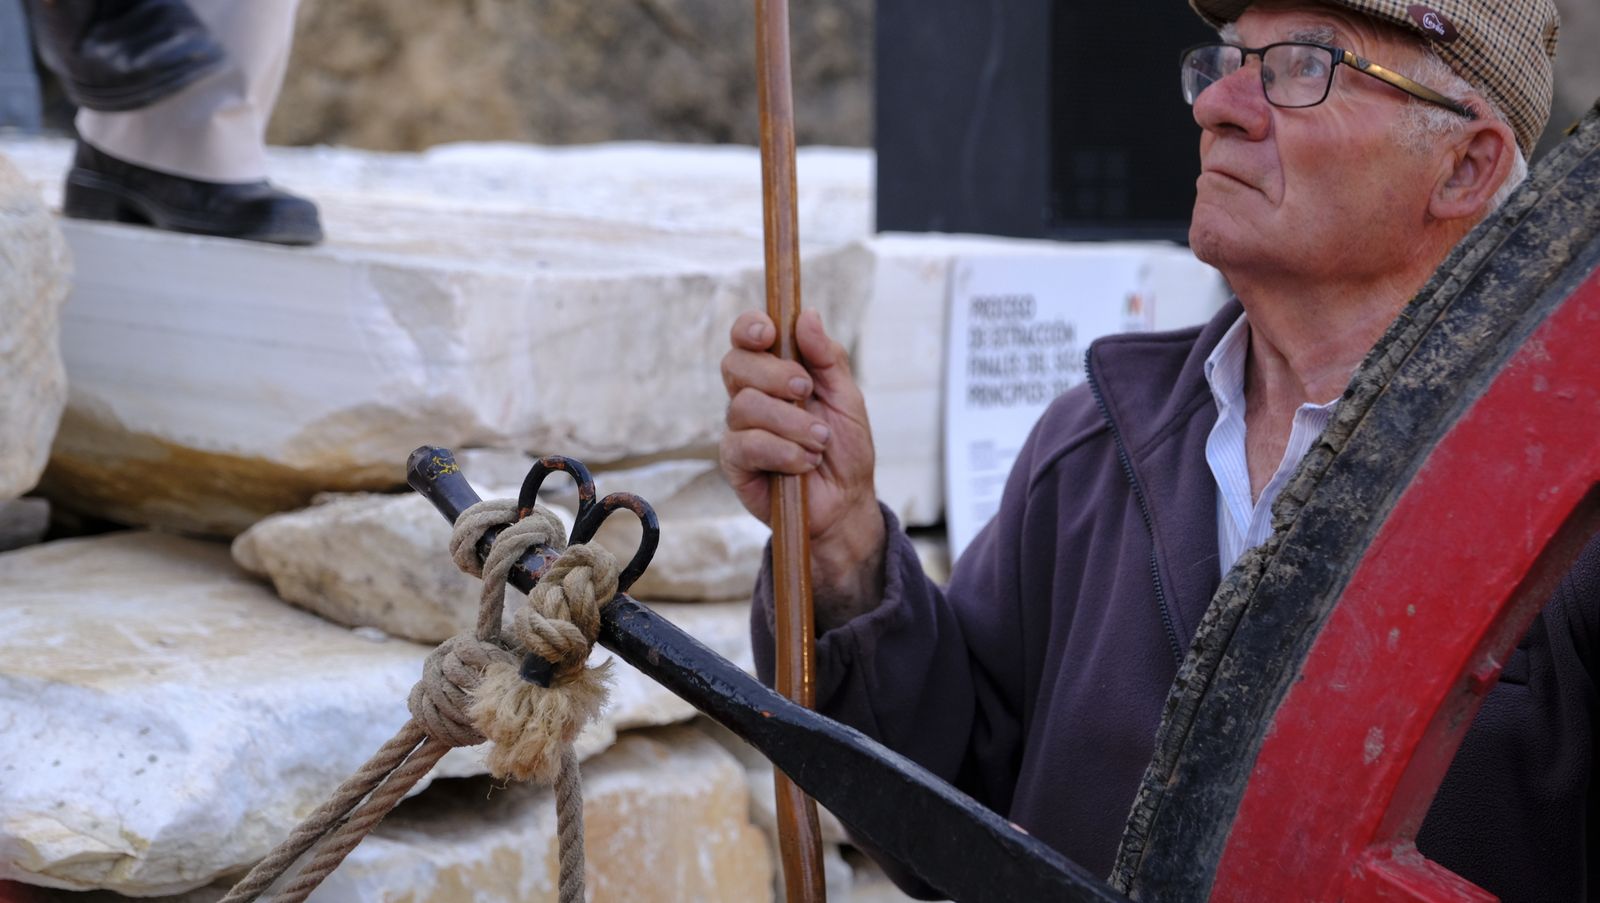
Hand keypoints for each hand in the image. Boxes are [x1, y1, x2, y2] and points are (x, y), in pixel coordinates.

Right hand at [720, 309, 885, 614]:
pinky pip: (747, 445)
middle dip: (775, 374)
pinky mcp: (735, 463)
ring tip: (818, 440)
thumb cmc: (843, 447)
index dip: (750, 327)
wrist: (846, 501)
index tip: (769, 332)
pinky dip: (783, 452)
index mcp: (774, 372)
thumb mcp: (847, 397)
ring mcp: (739, 429)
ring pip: (744, 405)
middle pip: (736, 364)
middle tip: (807, 391)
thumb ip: (827, 357)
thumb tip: (807, 316)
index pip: (746, 338)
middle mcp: (750, 396)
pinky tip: (805, 463)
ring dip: (790, 422)